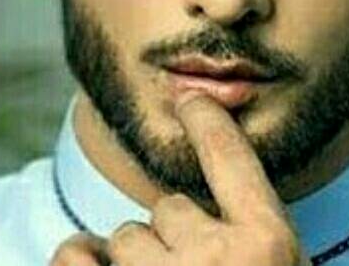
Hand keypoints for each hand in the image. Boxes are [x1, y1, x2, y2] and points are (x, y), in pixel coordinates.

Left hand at [49, 92, 311, 264]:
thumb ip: (258, 234)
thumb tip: (208, 194)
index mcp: (269, 246)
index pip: (232, 156)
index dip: (209, 121)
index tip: (193, 99)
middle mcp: (216, 259)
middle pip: (169, 208)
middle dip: (175, 234)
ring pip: (128, 238)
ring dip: (140, 260)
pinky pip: (78, 261)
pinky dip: (80, 260)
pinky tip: (86, 261)